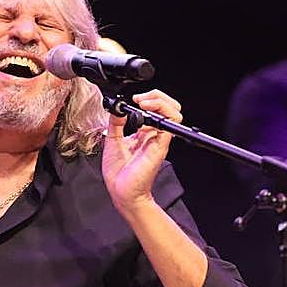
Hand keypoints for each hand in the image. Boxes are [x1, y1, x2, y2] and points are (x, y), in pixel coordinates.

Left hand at [101, 89, 182, 215]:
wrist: (121, 190)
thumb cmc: (118, 172)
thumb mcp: (112, 140)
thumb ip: (115, 123)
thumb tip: (117, 108)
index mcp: (143, 133)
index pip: (155, 110)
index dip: (147, 99)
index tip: (133, 100)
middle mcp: (154, 134)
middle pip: (169, 108)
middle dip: (157, 96)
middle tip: (140, 99)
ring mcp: (159, 139)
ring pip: (173, 113)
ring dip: (160, 102)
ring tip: (144, 103)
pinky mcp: (160, 145)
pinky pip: (169, 124)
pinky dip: (161, 113)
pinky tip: (145, 112)